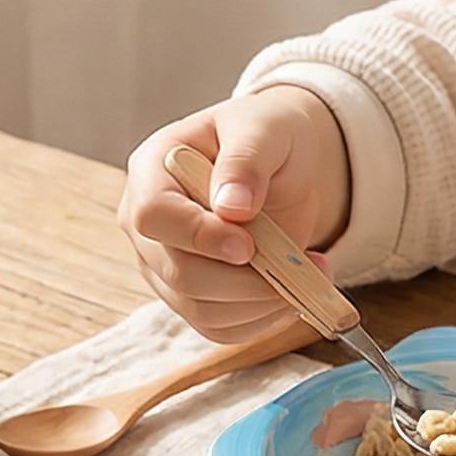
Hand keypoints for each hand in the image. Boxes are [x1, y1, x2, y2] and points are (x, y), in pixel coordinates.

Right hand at [121, 86, 350, 340]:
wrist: (279, 165)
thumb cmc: (265, 136)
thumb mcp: (264, 128)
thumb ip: (246, 159)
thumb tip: (233, 205)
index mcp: (151, 171)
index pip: (154, 216)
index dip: (199, 236)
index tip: (248, 245)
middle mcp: (146, 226)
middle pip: (178, 273)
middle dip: (242, 280)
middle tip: (299, 266)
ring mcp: (163, 266)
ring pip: (199, 309)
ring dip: (260, 304)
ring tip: (308, 273)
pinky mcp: (189, 297)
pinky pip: (218, 328)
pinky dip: (261, 321)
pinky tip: (292, 293)